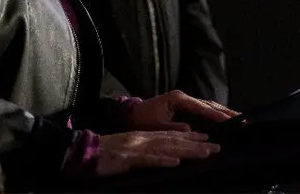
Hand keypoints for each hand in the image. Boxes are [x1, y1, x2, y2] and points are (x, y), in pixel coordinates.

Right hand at [96, 130, 219, 176]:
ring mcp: (136, 148)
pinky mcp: (127, 158)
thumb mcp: (129, 149)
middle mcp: (143, 139)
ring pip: (166, 148)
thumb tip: (166, 152)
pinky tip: (175, 162)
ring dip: (187, 150)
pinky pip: (147, 159)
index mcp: (143, 137)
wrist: (83, 152)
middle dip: (197, 144)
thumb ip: (146, 149)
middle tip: (216, 147)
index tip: (208, 139)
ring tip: (205, 153)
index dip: (191, 138)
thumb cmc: (105, 154)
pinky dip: (162, 160)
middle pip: (174, 141)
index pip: (172, 136)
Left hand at [129, 90, 239, 131]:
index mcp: (178, 99)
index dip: (216, 115)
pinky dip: (215, 114)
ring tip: (239, 118)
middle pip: (209, 104)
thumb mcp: (158, 125)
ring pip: (208, 106)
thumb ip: (175, 127)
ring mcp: (185, 101)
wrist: (133, 114)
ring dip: (223, 112)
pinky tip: (225, 120)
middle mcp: (184, 97)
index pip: (202, 107)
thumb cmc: (144, 119)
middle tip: (243, 118)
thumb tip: (192, 130)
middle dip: (226, 111)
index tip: (230, 120)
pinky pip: (203, 110)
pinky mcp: (185, 107)